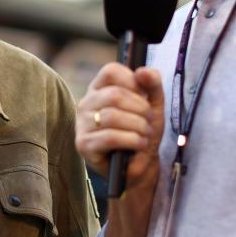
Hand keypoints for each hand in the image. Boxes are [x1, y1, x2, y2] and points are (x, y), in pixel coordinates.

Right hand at [75, 63, 164, 191]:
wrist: (138, 165)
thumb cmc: (141, 131)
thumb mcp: (153, 105)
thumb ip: (153, 84)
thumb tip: (143, 71)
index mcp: (100, 89)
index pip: (110, 71)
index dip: (132, 81)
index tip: (144, 96)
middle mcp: (86, 103)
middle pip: (114, 95)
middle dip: (140, 109)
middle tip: (149, 121)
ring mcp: (82, 124)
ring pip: (112, 116)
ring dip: (138, 126)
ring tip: (145, 135)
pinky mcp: (83, 144)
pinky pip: (110, 137)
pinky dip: (131, 140)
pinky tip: (139, 144)